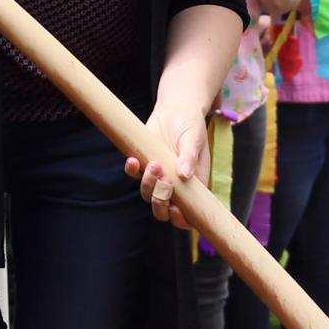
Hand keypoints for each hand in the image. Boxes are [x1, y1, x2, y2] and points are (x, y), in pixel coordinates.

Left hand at [125, 103, 206, 227]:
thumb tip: (184, 175)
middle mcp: (175, 185)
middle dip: (160, 203)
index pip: (188, 214)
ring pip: (148, 194)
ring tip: (155, 164)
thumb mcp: (196, 139)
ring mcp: (158, 176)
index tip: (176, 208)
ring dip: (149, 184)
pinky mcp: (144, 163)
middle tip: (164, 182)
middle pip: (163, 209)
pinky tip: (133, 160)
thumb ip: (190, 157)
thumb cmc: (192, 126)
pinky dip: (132, 170)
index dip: (181, 219)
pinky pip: (134, 173)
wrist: (176, 110)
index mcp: (193, 186)